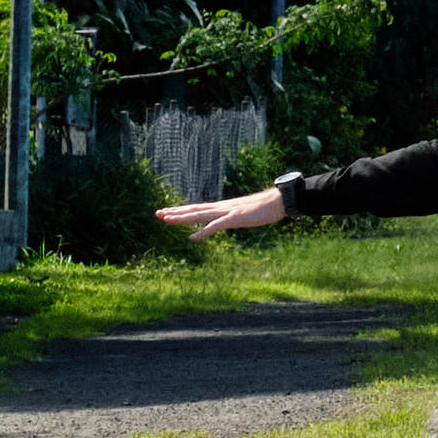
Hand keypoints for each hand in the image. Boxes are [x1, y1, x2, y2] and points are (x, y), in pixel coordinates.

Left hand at [158, 183, 291, 238]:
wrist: (279, 201)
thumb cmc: (265, 207)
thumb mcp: (245, 213)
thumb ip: (233, 216)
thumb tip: (227, 220)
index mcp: (223, 207)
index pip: (197, 208)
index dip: (182, 210)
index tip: (166, 212)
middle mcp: (221, 207)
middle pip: (194, 209)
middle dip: (175, 212)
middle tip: (157, 213)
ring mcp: (227, 212)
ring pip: (200, 215)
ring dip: (182, 218)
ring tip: (166, 219)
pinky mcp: (235, 218)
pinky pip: (216, 226)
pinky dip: (203, 231)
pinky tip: (192, 237)